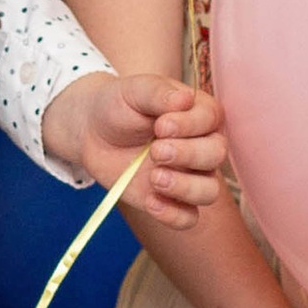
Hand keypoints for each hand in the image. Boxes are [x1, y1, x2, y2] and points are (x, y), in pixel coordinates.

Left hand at [43, 67, 226, 224]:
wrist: (93, 131)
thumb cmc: (119, 105)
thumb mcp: (135, 89)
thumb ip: (159, 93)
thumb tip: (185, 98)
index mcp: (198, 113)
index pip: (211, 120)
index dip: (189, 126)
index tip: (159, 126)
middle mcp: (201, 145)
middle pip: (215, 156)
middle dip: (187, 155)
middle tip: (155, 151)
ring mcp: (189, 175)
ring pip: (209, 191)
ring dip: (185, 188)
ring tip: (154, 178)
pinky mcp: (172, 200)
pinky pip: (188, 218)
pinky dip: (173, 215)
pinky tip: (151, 202)